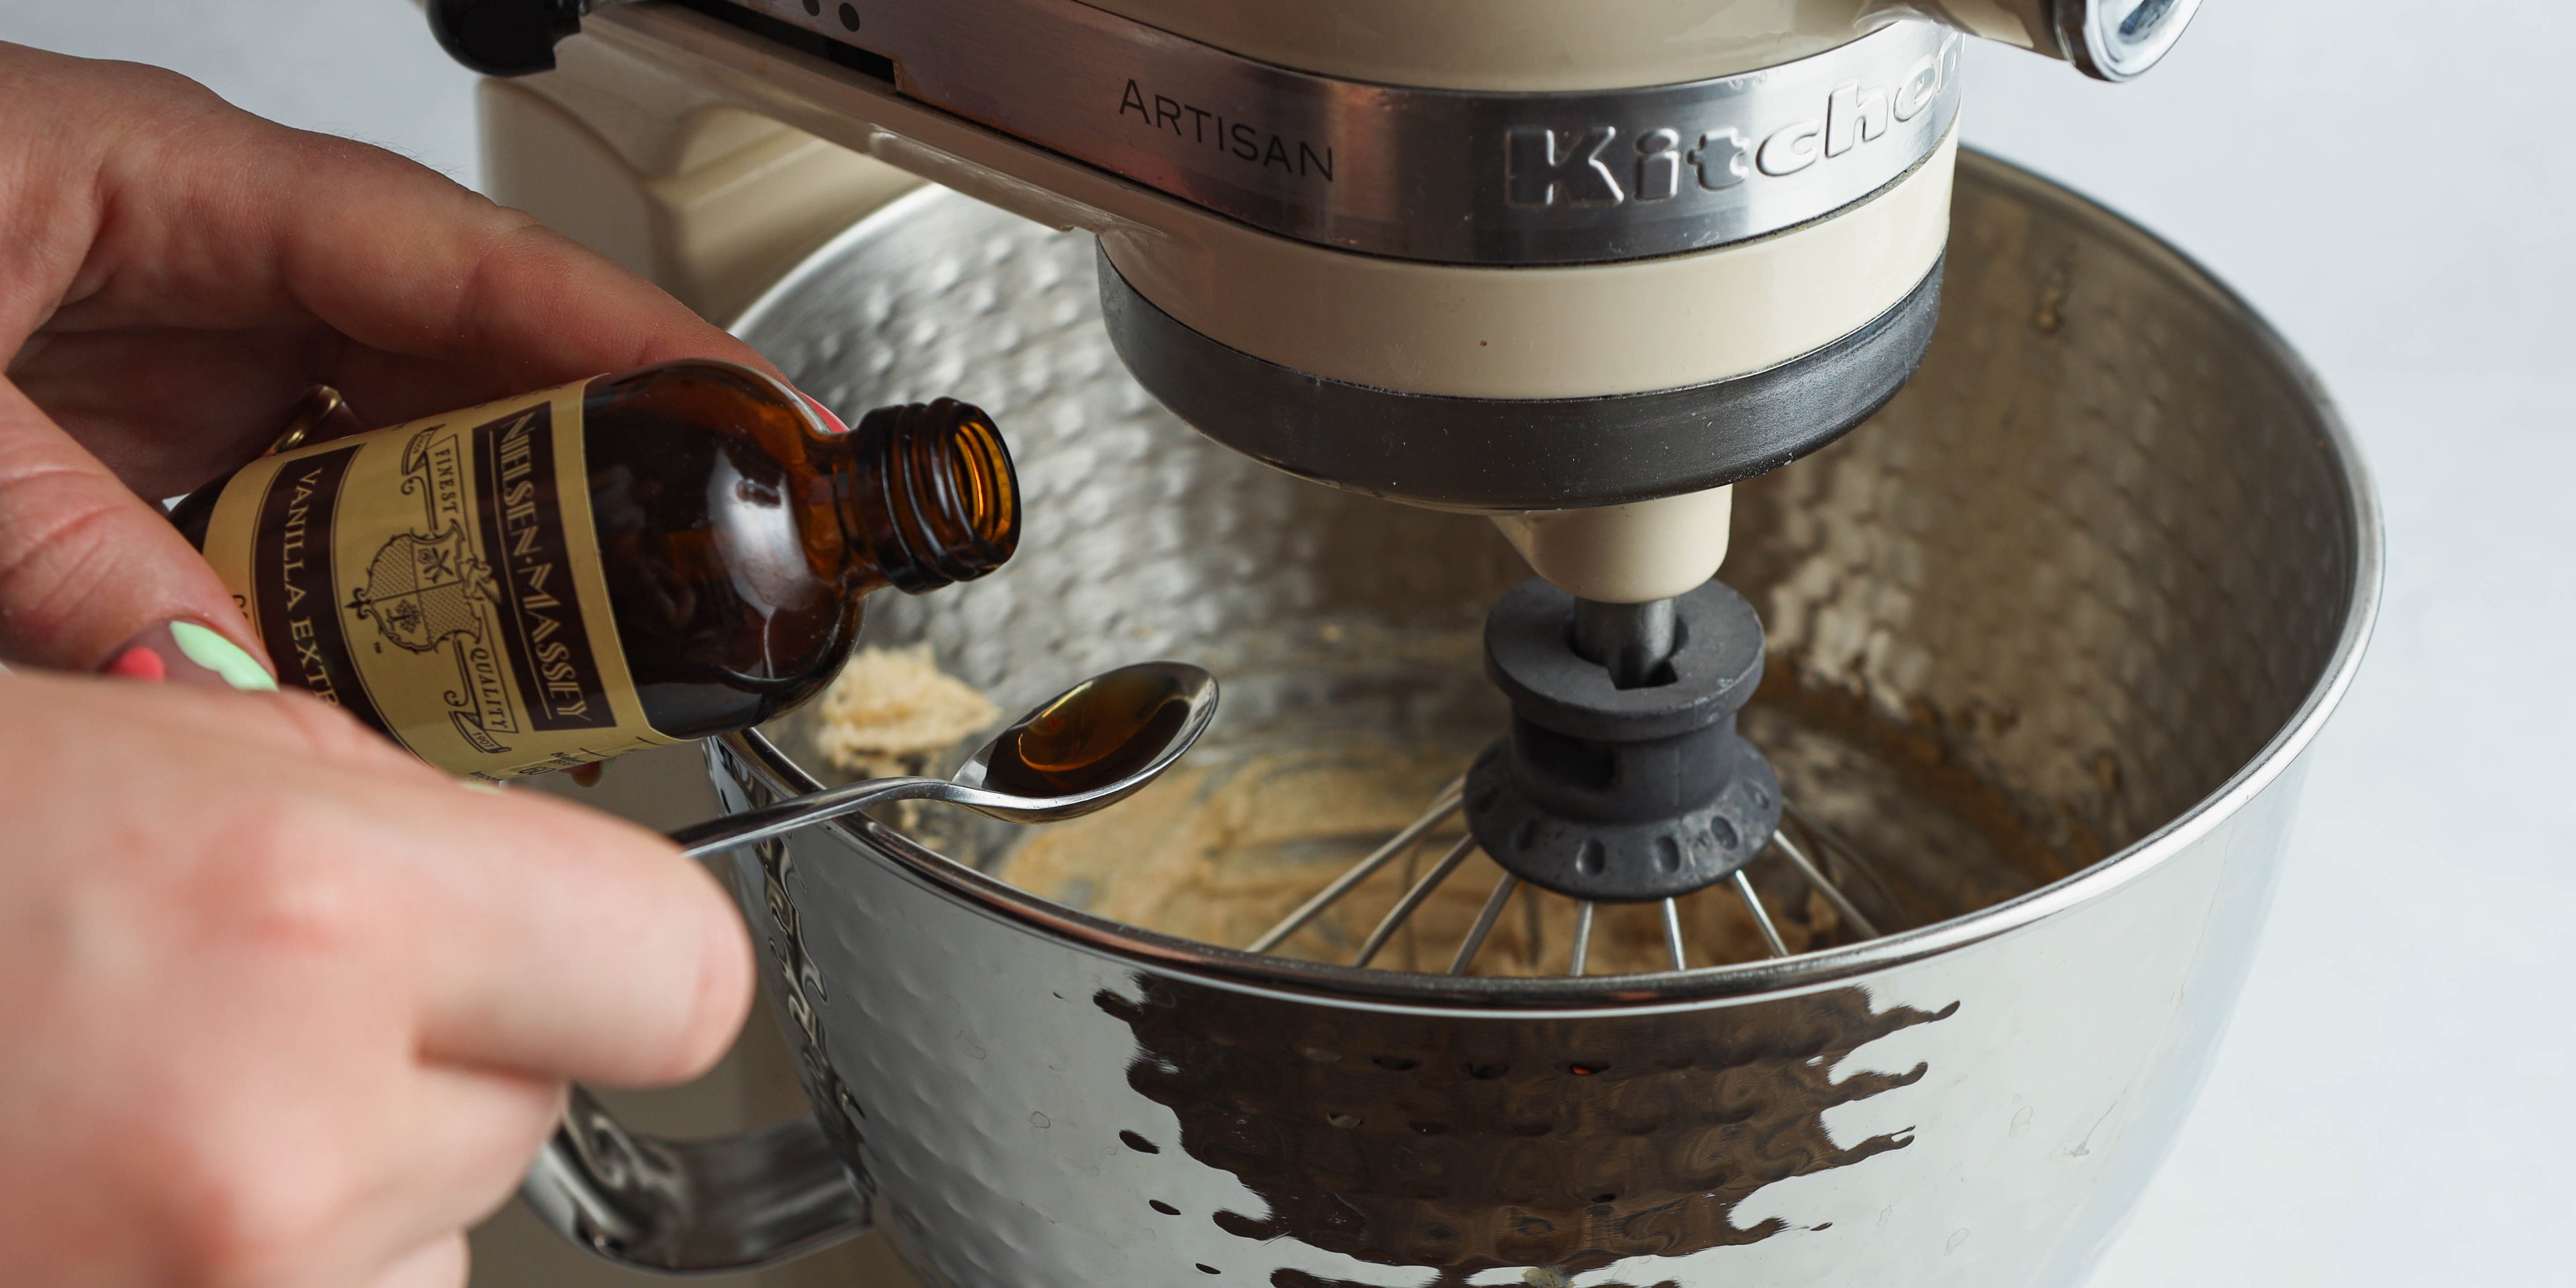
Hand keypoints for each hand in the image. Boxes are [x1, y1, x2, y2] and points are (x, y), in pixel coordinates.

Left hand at [0, 41, 776, 676]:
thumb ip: (56, 534)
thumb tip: (213, 683)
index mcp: (163, 175)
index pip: (461, 256)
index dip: (633, 340)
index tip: (759, 419)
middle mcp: (192, 262)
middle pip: (459, 363)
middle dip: (590, 475)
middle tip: (699, 573)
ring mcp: (163, 359)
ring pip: (386, 460)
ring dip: (477, 566)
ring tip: (572, 661)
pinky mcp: (124, 448)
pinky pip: (284, 527)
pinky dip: (352, 614)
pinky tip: (403, 684)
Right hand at [0, 668, 753, 1286]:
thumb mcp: (127, 746)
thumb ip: (367, 802)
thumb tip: (500, 867)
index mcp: (308, 916)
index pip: (679, 972)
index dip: (632, 943)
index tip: (581, 929)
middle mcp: (288, 1145)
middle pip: (540, 1110)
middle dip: (436, 1052)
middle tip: (253, 996)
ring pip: (440, 1240)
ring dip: (349, 1181)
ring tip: (158, 1095)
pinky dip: (265, 1257)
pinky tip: (125, 1175)